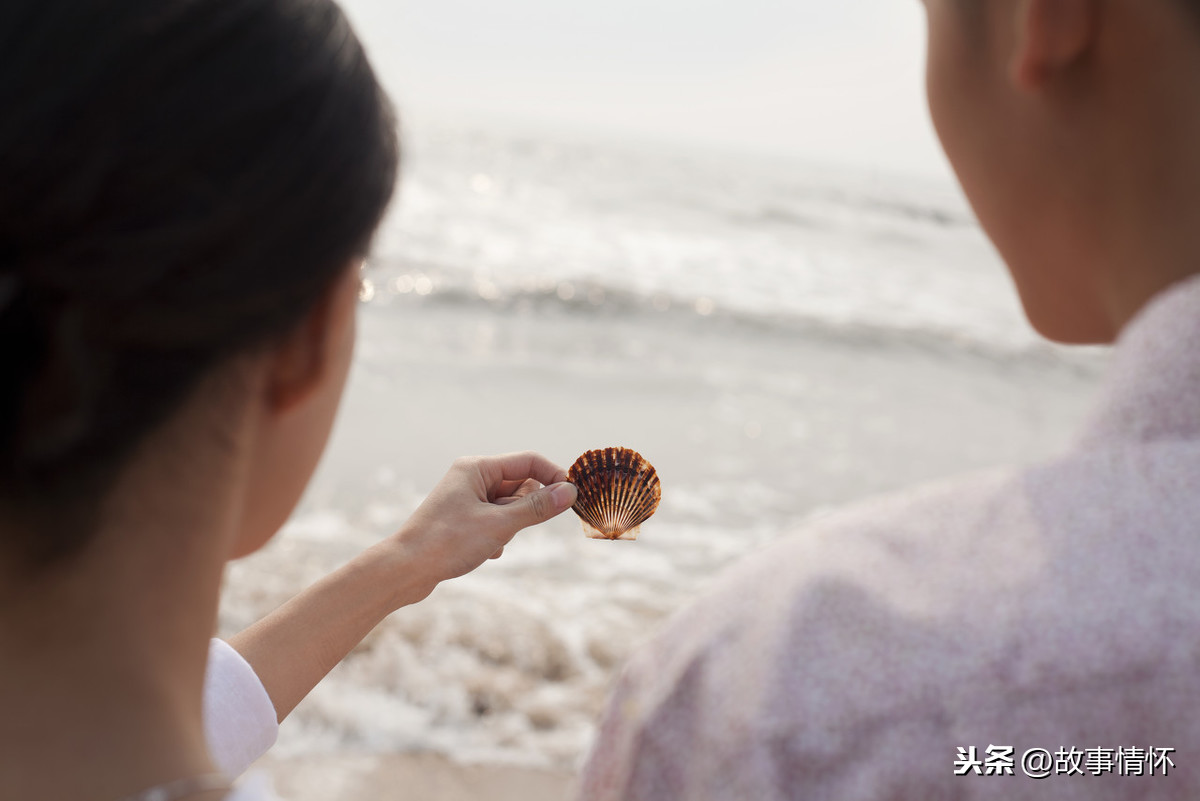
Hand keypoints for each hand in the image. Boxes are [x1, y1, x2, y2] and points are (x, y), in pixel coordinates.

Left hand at [390, 451, 577, 587]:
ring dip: (511, 526)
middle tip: (515, 528)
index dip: (553, 477)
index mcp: (476, 468)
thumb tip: (570, 491)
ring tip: (491, 542)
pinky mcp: (464, 519)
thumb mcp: (499, 525)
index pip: (529, 461)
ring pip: (510, 506)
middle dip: (526, 509)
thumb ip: (537, 507)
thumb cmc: (447, 543)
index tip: (573, 499)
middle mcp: (471, 477)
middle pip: (520, 485)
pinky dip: (499, 536)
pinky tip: (484, 552)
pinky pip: (497, 521)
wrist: (405, 570)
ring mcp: (467, 498)